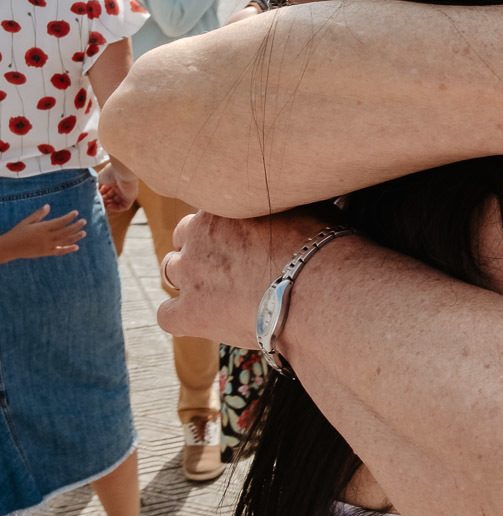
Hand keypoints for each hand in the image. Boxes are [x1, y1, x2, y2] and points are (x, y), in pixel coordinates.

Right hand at [0, 205, 86, 261]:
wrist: (10, 248)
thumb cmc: (18, 232)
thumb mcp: (27, 221)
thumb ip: (39, 214)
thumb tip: (48, 206)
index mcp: (42, 228)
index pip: (60, 222)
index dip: (69, 217)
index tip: (76, 212)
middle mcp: (47, 237)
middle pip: (65, 231)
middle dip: (76, 226)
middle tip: (84, 221)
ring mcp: (47, 246)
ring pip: (65, 241)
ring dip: (75, 237)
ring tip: (84, 233)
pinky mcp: (46, 253)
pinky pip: (60, 251)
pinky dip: (68, 249)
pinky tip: (76, 247)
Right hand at [97, 163, 137, 211]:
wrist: (122, 171)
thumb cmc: (111, 172)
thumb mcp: (100, 179)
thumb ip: (96, 187)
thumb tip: (93, 194)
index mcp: (114, 181)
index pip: (107, 191)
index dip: (100, 194)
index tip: (94, 196)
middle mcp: (120, 187)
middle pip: (111, 197)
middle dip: (103, 200)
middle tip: (98, 201)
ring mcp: (126, 193)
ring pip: (117, 202)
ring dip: (108, 205)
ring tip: (102, 204)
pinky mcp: (131, 197)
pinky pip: (124, 206)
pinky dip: (116, 208)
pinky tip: (109, 206)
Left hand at [157, 209, 331, 348]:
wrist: (319, 291)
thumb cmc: (321, 247)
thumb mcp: (308, 207)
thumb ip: (289, 201)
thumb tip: (302, 195)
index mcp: (223, 205)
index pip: (212, 211)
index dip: (228, 227)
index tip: (248, 240)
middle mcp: (198, 234)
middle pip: (186, 236)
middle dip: (203, 249)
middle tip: (234, 265)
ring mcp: (191, 274)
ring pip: (172, 270)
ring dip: (192, 279)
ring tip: (222, 292)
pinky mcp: (190, 314)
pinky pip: (166, 315)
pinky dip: (181, 317)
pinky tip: (205, 319)